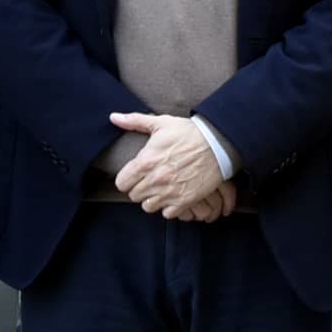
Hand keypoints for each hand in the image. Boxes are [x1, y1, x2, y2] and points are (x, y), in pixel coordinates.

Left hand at [109, 113, 230, 219]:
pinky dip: (169, 207)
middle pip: (134, 196)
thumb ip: (134, 121)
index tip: (134, 174)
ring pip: (148, 206)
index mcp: (146, 161)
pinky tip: (173, 195)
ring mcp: (170, 192)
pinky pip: (167, 214)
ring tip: (160, 188)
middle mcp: (155, 180)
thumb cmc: (188, 132)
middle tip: (149, 180)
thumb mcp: (161, 123)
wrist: (218, 143)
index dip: (126, 179)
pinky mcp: (185, 201)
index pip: (121, 183)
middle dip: (139, 188)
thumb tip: (113, 117)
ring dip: (152, 199)